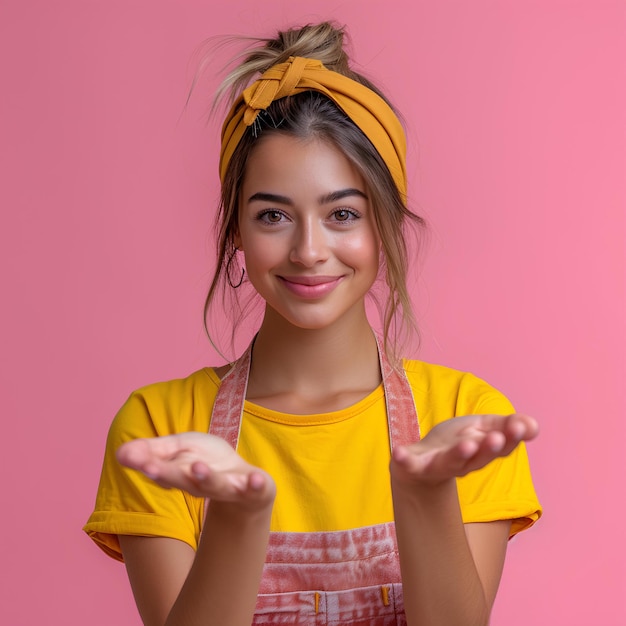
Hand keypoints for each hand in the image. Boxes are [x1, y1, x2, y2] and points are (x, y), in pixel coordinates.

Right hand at [117, 432, 275, 508]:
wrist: (246, 485)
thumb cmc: (208, 464)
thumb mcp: (179, 451)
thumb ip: (152, 452)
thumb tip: (121, 453)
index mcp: (183, 475)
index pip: (164, 471)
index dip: (150, 466)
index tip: (134, 460)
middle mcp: (204, 485)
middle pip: (185, 480)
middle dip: (169, 473)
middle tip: (151, 468)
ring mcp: (231, 488)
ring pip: (217, 486)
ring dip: (207, 478)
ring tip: (198, 467)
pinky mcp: (255, 489)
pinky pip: (257, 489)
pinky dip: (257, 486)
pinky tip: (257, 479)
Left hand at [390, 413, 537, 486]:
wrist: (419, 464)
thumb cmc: (455, 444)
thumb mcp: (482, 429)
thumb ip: (507, 426)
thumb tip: (533, 426)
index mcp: (481, 453)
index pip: (500, 447)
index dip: (511, 437)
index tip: (520, 427)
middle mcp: (462, 463)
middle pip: (477, 457)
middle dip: (487, 448)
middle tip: (497, 438)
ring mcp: (437, 466)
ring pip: (450, 463)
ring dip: (458, 455)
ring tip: (466, 444)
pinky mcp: (413, 466)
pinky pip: (408, 464)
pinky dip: (404, 460)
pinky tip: (399, 452)